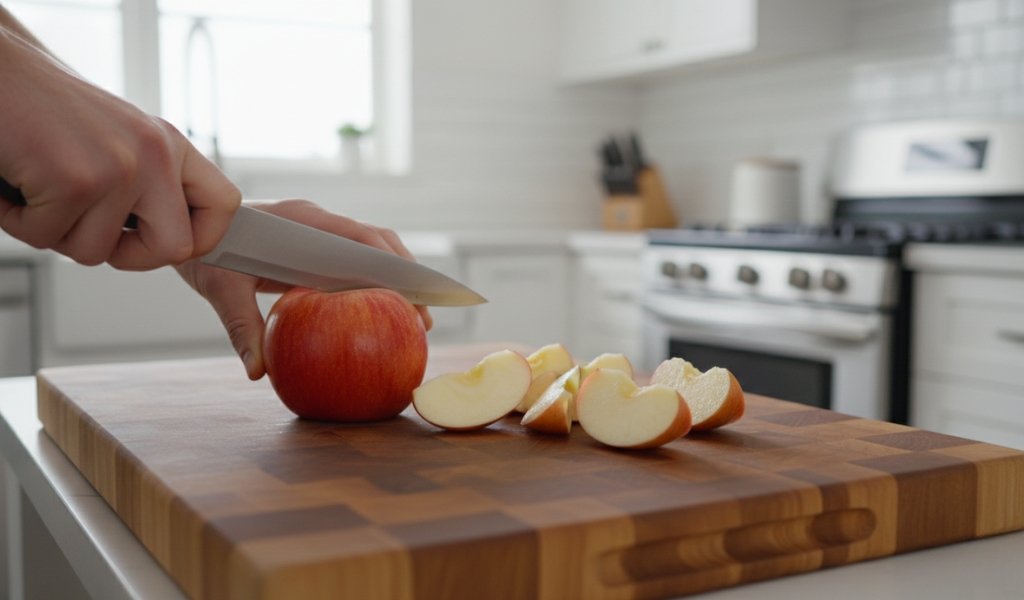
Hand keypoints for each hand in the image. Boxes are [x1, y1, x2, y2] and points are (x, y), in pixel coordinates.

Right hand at [0, 26, 239, 268]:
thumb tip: (171, 244)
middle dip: (127, 256)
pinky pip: (46, 236)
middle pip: (174, 249)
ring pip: (95, 251)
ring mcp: (119, 167)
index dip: (199, 240)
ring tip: (40, 188)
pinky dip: (18, 219)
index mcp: (171, 146)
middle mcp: (155, 154)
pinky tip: (15, 181)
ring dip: (55, 231)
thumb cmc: (46, 110)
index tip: (159, 240)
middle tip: (90, 230)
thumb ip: (150, 186)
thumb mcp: (120, 142)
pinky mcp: (75, 179)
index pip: (224, 208)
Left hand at [175, 200, 433, 379]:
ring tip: (413, 319)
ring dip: (394, 280)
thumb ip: (242, 327)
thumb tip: (258, 372)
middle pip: (378, 243)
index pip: (363, 237)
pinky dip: (372, 284)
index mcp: (304, 221)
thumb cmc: (205, 251)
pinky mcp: (313, 246)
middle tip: (423, 319)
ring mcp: (318, 231)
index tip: (415, 296)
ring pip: (370, 251)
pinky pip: (351, 261)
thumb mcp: (221, 288)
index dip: (394, 265)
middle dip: (406, 277)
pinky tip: (379, 313)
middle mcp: (318, 222)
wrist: (187, 225)